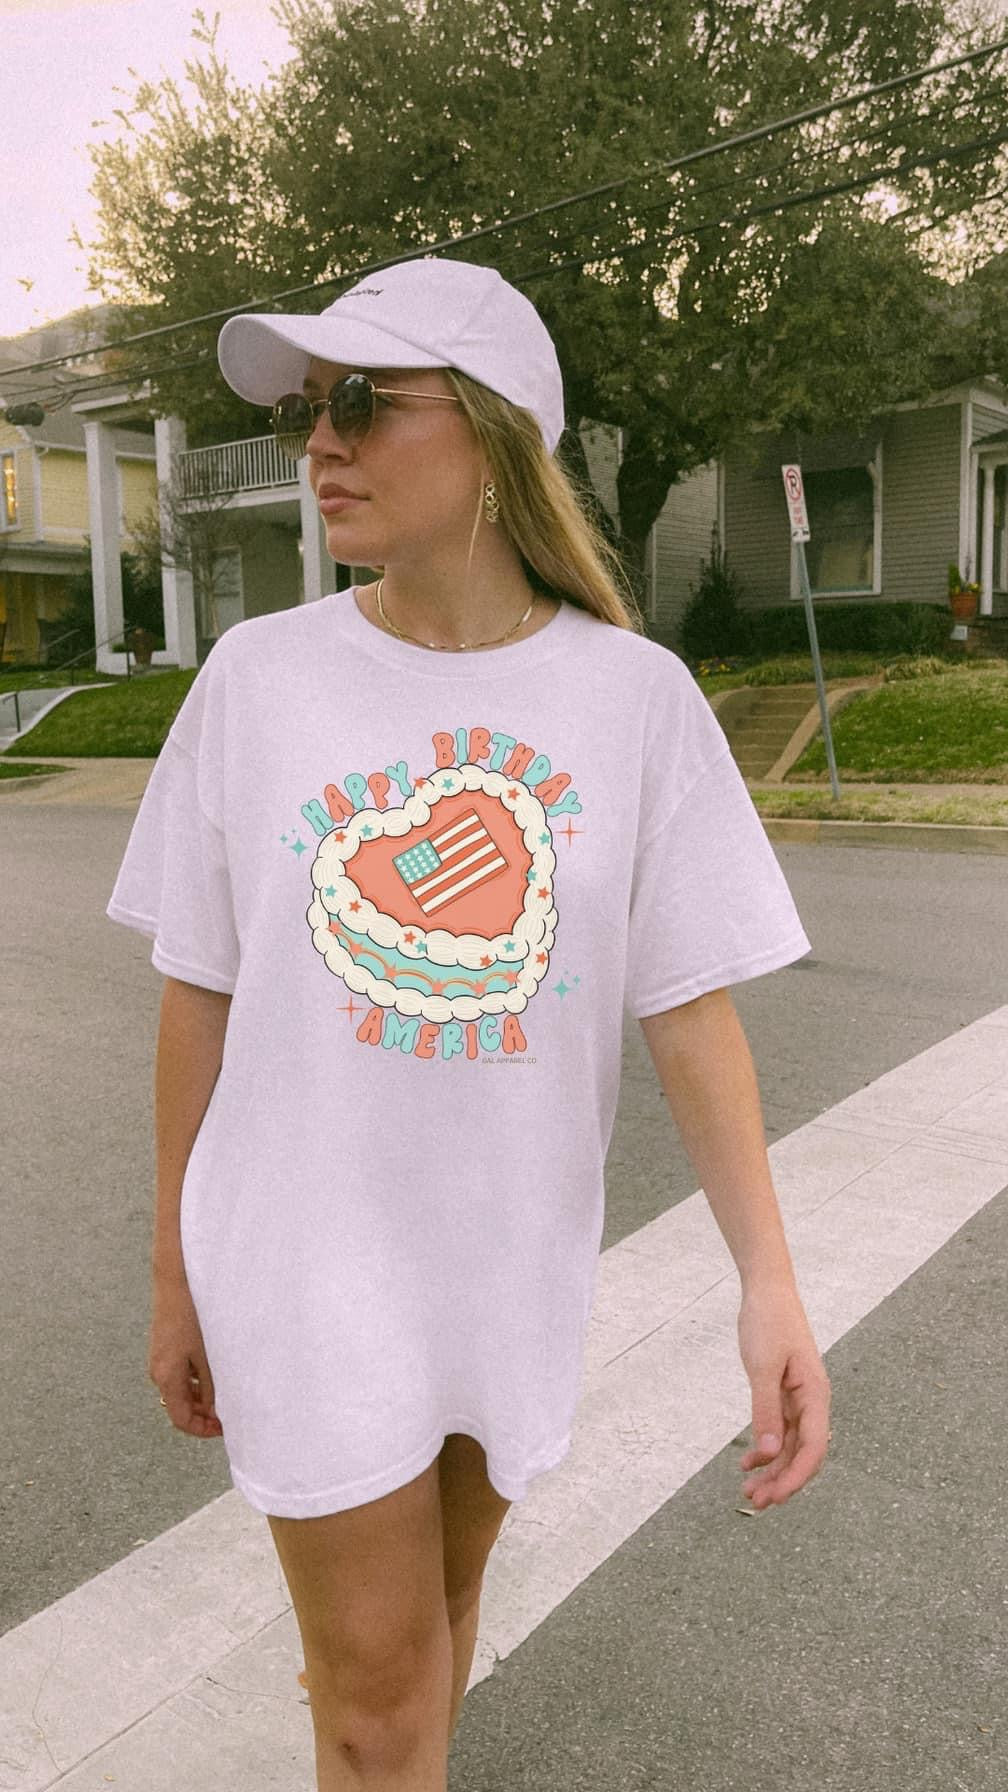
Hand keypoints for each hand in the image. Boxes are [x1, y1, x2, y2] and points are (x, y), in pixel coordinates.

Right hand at [149, 1272, 222, 1439]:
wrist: (178, 1278)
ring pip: (182, 1388)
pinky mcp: (166, 1344)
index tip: (225, 1429)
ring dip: (203, 1395)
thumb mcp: (208, 1354)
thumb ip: (212, 1386)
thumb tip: (217, 1410)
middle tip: (231, 1413)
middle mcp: (158, 1370)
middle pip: (180, 1405)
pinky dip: (199, 1379)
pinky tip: (219, 1370)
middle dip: (205, 1413)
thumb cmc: (194, 1314)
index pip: (180, 1418)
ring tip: (229, 1391)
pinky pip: (182, 1371)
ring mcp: (161, 1357)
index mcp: (166, 1377)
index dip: (202, 1429)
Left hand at [736, 1279, 830, 1508]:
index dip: (796, 1477)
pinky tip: (748, 1462)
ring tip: (749, 1489)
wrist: (767, 1291)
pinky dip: (766, 1449)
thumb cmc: (768, 1323)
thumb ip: (766, 1410)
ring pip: (791, 1446)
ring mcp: (800, 1399)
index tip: (775, 1497)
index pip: (813, 1448)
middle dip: (783, 1480)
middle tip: (755, 1501)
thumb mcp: (763, 1367)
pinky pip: (781, 1431)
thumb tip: (771, 1452)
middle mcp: (813, 1401)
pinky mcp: (785, 1394)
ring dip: (773, 1469)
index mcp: (815, 1395)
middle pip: (804, 1453)